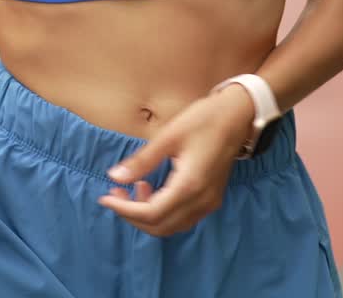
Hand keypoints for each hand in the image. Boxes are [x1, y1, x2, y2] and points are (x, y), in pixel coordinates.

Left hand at [97, 88, 253, 236]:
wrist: (237, 116)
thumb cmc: (203, 120)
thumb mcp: (168, 136)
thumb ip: (142, 161)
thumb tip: (114, 176)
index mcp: (189, 186)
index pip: (151, 213)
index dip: (125, 209)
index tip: (106, 196)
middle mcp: (201, 201)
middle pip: (160, 226)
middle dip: (133, 214)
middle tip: (116, 192)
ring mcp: (209, 203)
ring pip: (171, 225)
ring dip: (148, 214)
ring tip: (134, 187)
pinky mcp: (211, 198)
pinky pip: (182, 217)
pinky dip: (163, 211)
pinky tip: (153, 188)